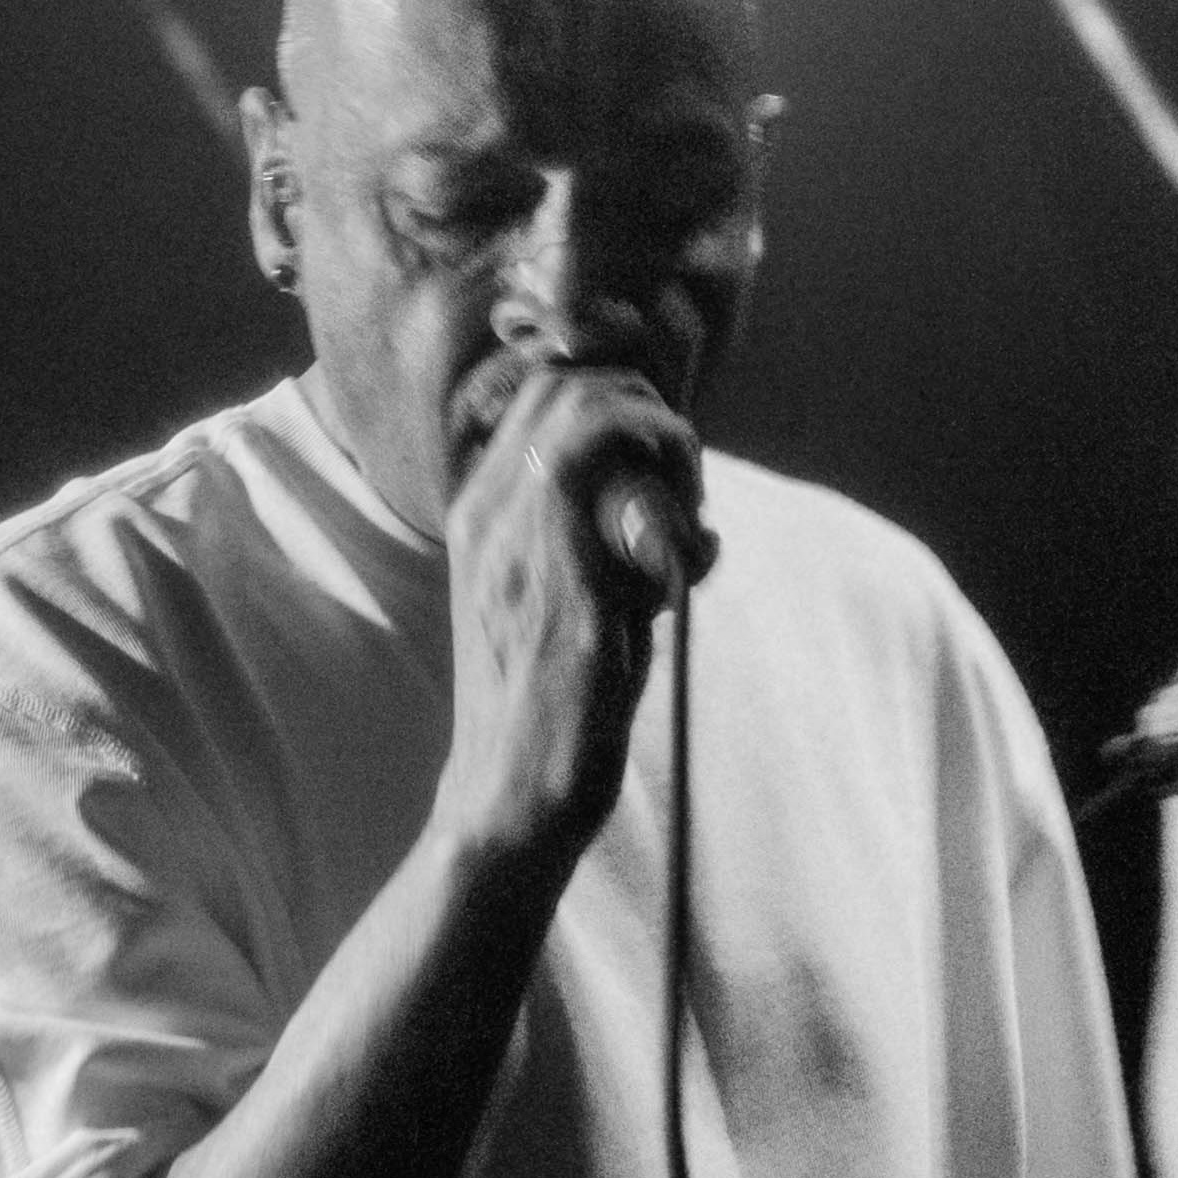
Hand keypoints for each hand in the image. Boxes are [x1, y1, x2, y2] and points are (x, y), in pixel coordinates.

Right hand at [432, 357, 693, 873]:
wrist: (510, 795)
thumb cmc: (554, 712)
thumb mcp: (572, 607)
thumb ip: (610, 552)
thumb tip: (694, 526)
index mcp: (482, 517)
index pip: (546, 400)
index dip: (623, 411)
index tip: (669, 478)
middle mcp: (486, 510)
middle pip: (568, 382)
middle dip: (648, 414)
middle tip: (687, 493)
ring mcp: (513, 532)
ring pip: (588, 400)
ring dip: (662, 438)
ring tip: (689, 515)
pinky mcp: (554, 563)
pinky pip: (602, 447)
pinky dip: (665, 462)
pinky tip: (690, 537)